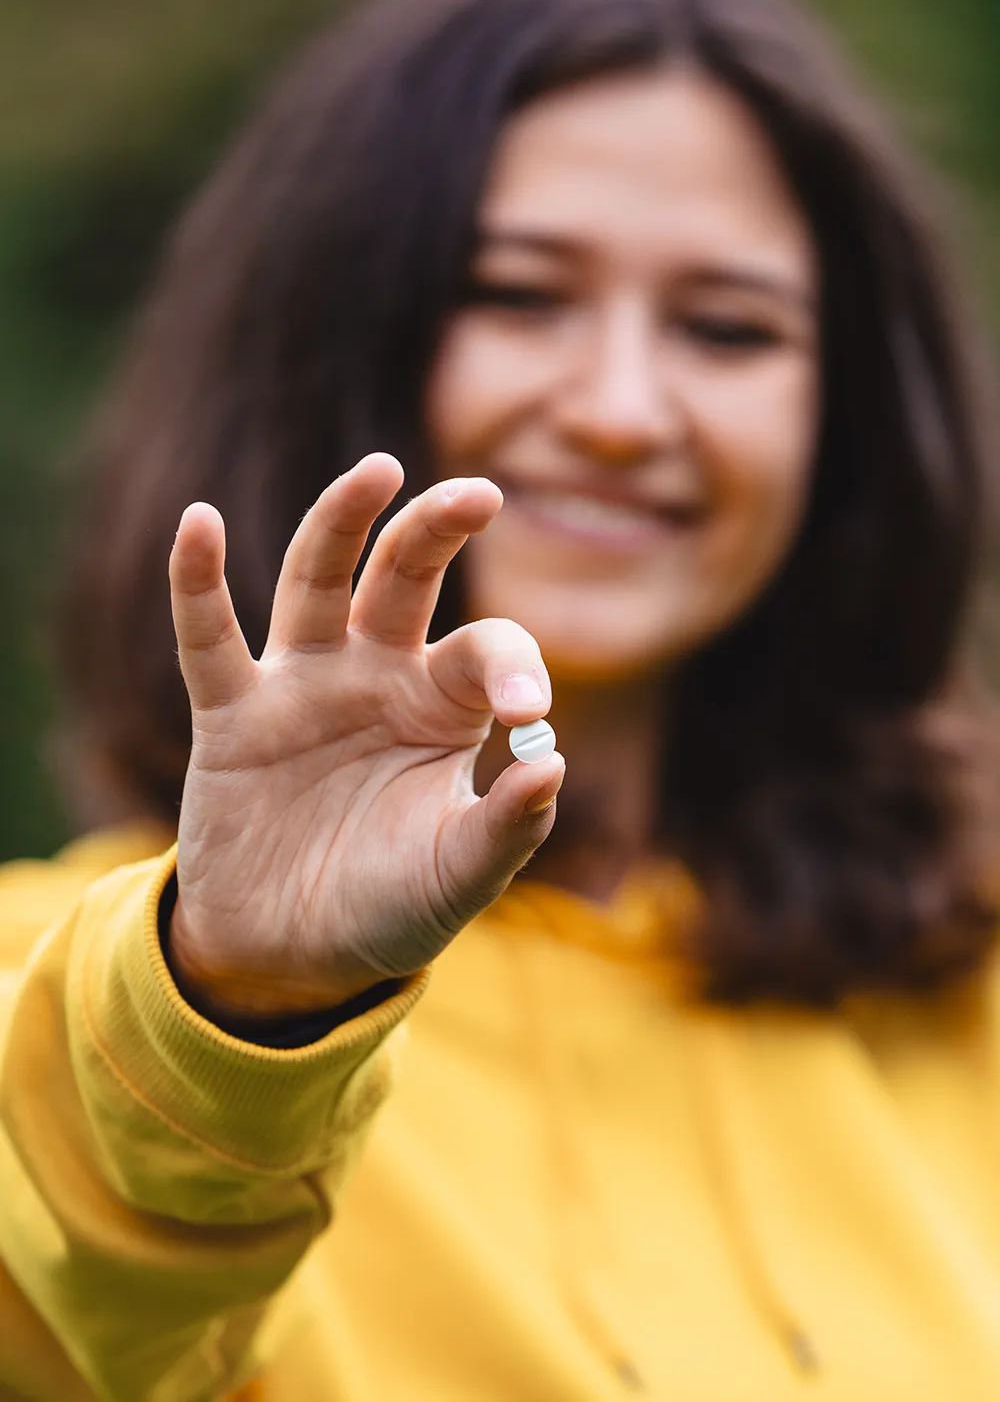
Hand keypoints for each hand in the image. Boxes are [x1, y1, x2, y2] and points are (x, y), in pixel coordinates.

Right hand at [167, 453, 563, 1017]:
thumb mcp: (460, 876)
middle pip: (405, 575)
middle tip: (479, 495)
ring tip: (379, 471)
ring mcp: (302, 686)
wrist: (294, 958)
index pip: (485, 648)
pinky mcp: (231, 715)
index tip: (529, 711)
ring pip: (316, 580)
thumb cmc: (391, 906)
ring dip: (341, 522)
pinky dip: (198, 583)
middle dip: (437, 530)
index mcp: (444, 705)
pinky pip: (209, 639)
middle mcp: (376, 674)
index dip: (514, 664)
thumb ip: (509, 827)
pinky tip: (198, 524)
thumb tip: (553, 761)